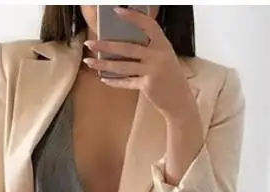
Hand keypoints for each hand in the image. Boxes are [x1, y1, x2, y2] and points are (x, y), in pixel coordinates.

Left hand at [84, 7, 198, 123]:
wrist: (180, 101)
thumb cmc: (169, 78)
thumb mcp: (163, 58)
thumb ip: (148, 50)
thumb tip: (121, 45)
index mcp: (163, 44)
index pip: (148, 25)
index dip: (133, 17)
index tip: (117, 11)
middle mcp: (158, 56)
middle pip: (128, 48)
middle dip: (106, 46)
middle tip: (90, 43)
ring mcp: (153, 71)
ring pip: (123, 66)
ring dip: (104, 64)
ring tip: (89, 62)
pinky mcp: (147, 85)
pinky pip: (126, 82)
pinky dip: (114, 81)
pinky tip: (103, 78)